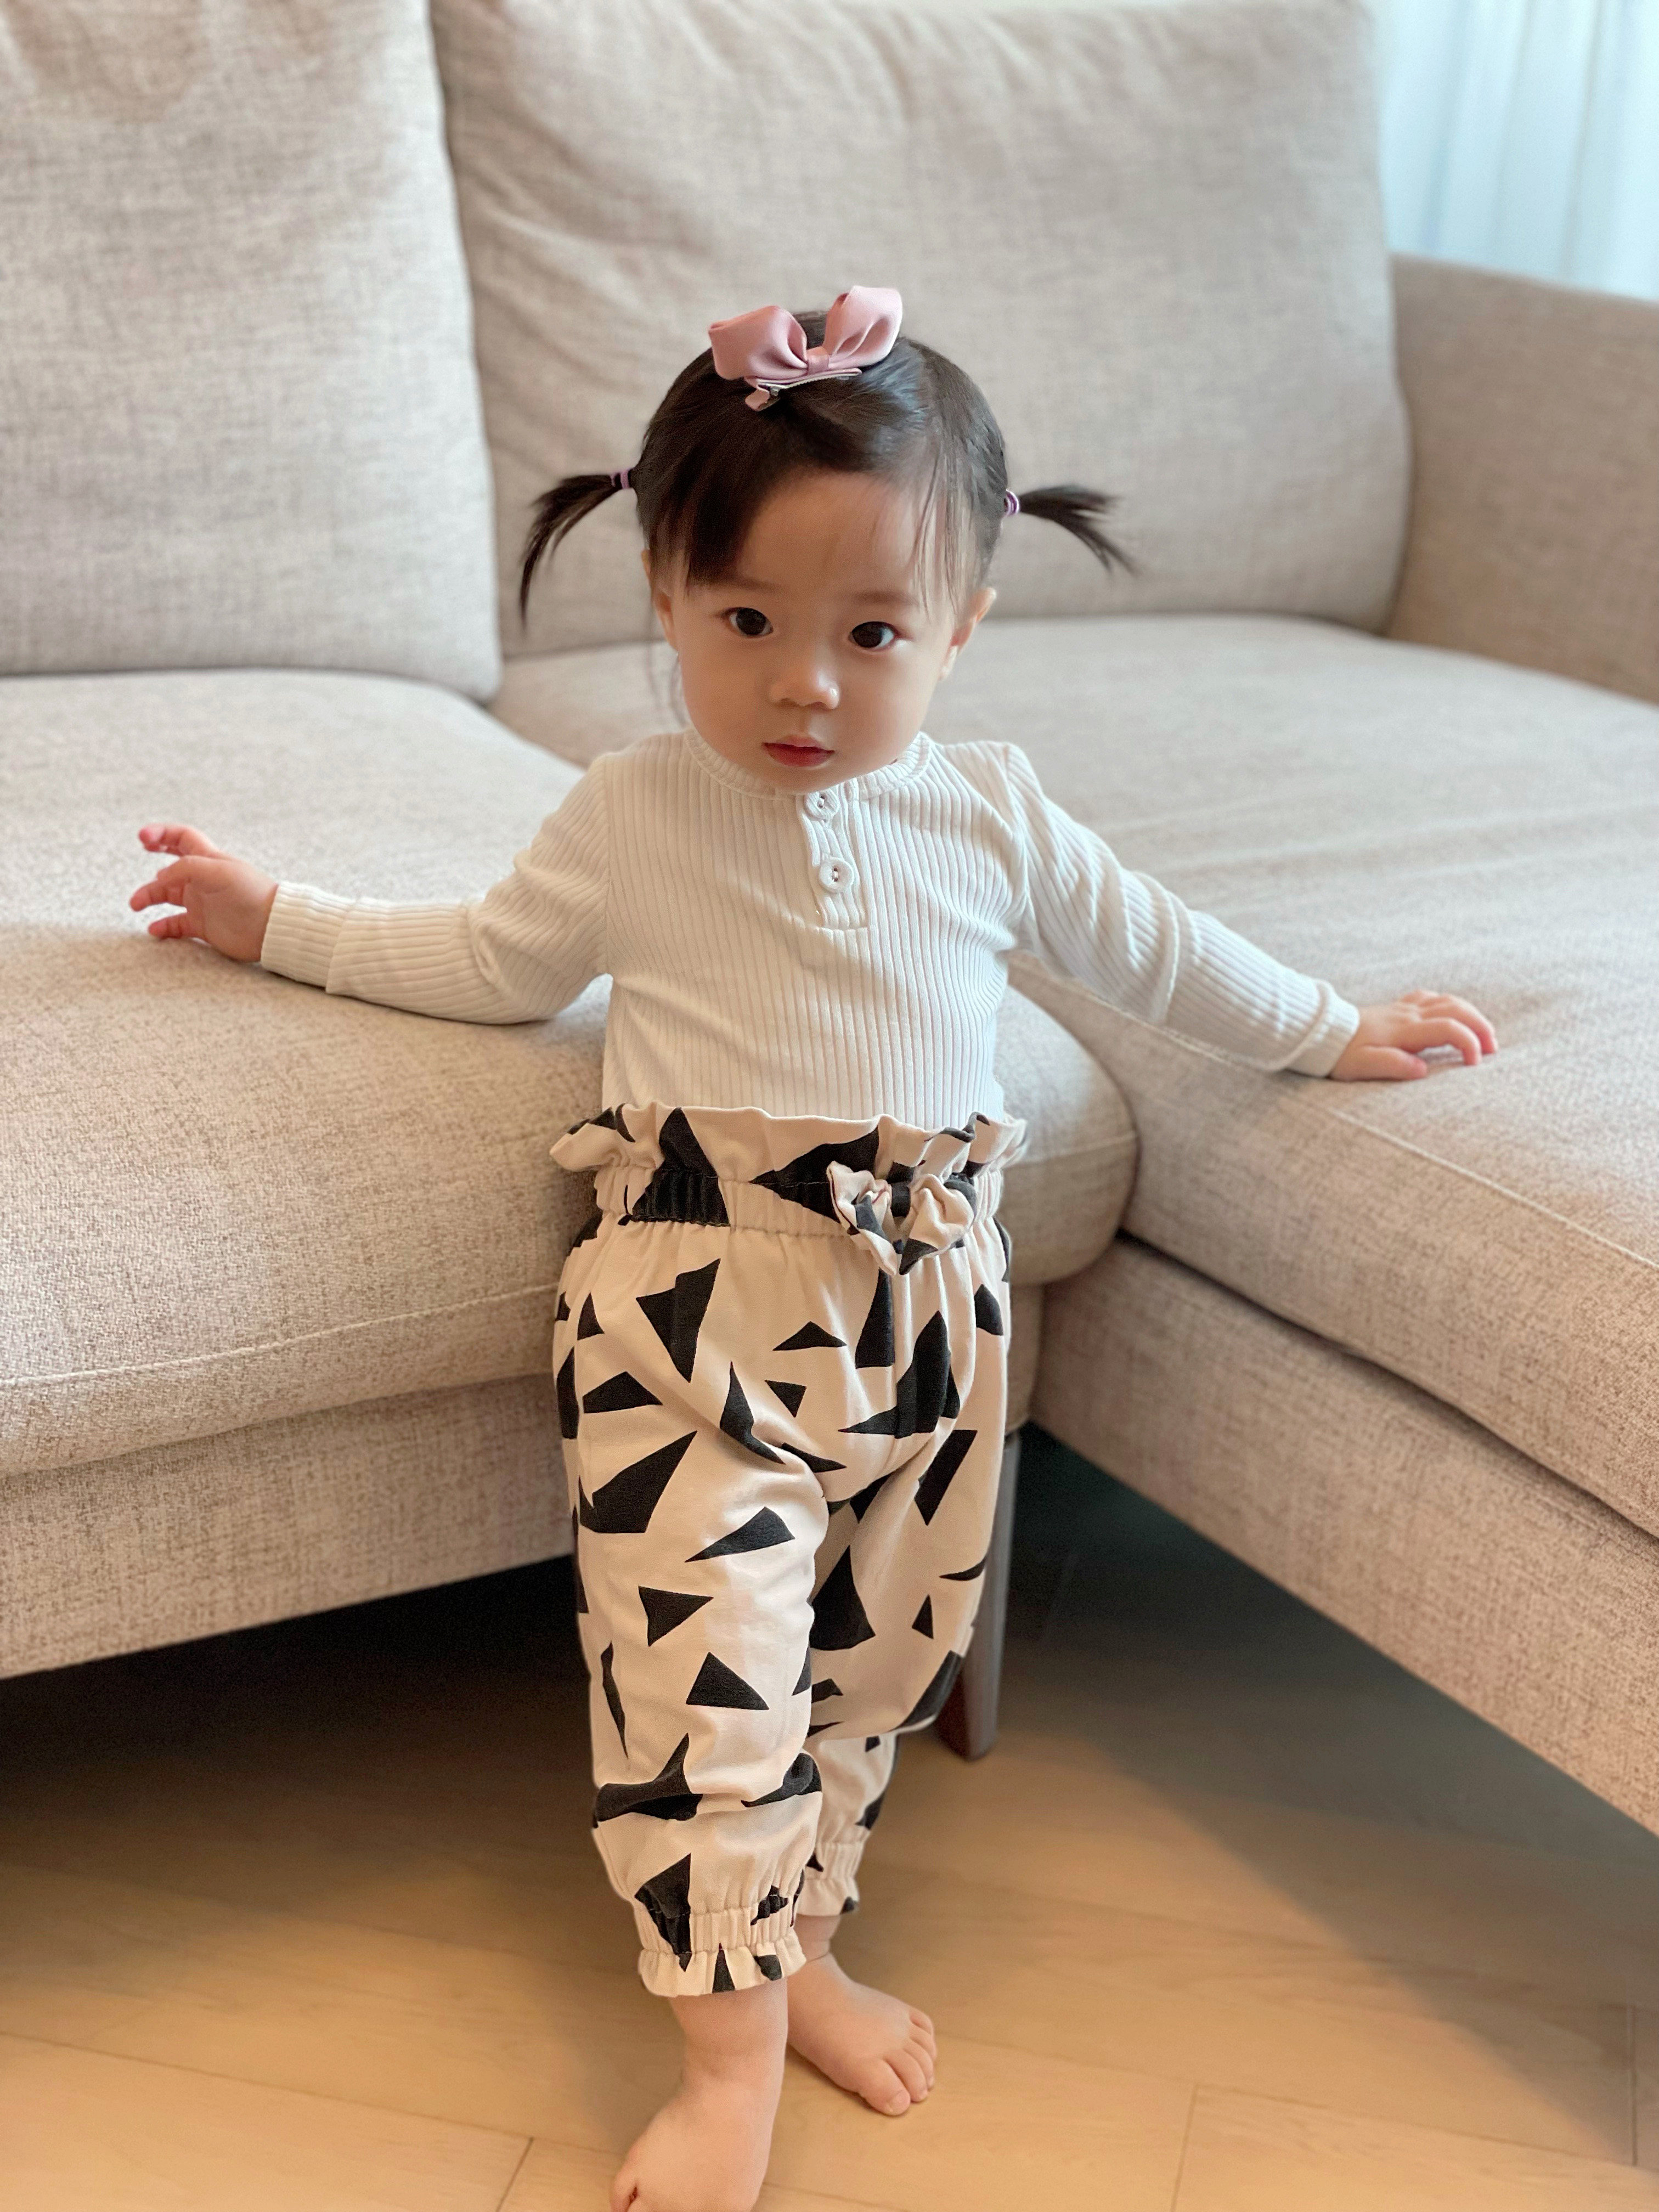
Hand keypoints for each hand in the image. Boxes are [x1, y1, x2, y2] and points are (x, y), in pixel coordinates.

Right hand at [130, 823, 278, 964]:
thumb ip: (186, 868)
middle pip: (171, 868)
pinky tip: (154, 930)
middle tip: (140, 858)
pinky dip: (163, 926)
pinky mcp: (203, 925)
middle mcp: (203, 880)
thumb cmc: (250, 894)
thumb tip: (160, 877)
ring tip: (135, 905)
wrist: (270, 927)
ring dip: (150, 896)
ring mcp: (202, 902)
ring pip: (168, 895)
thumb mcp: (218, 872)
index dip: (162, 834)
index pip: (182, 838)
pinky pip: (176, 924)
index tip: (143, 838)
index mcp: (209, 860)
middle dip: (154, 862)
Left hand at [1329, 990, 1497, 1081]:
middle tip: (1494, 1047)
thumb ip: (1394, 1066)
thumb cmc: (1341, 1054)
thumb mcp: (1363, 1066)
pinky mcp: (1397, 1008)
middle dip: (1480, 1025)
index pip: (1448, 1029)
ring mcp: (1403, 1008)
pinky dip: (1450, 1004)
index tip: (1475, 1064)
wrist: (1320, 1033)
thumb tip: (1423, 1071)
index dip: (1468, 1043)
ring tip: (1483, 1033)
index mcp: (1405, 1030)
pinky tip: (1453, 1014)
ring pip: (1447, 1000)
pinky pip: (1430, 997)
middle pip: (1456, 1009)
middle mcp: (1408, 1014)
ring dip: (1470, 1014)